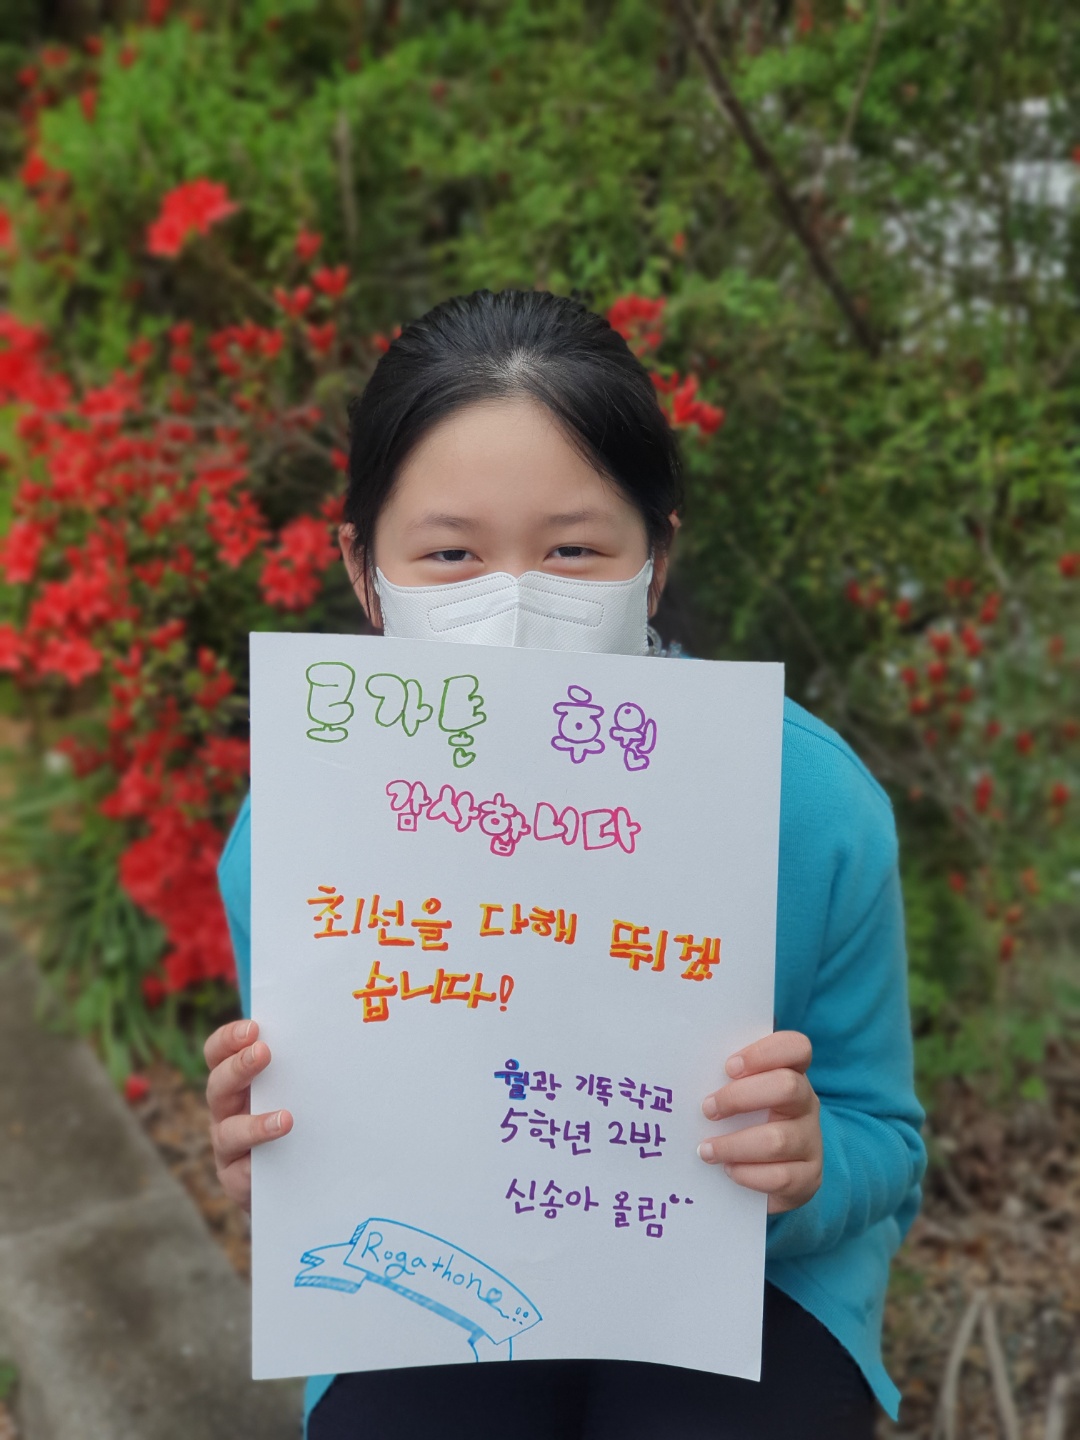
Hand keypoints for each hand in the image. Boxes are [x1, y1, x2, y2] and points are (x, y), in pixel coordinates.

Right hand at [204, 1019, 293, 1214]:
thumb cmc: (298, 1117)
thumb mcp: (295, 1087)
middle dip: (239, 1067)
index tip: (253, 1028)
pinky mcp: (235, 1178)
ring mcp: (227, 1146)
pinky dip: (262, 1162)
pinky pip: (242, 1171)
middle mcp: (226, 1110)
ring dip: (254, 1124)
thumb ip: (300, 1064)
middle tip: (264, 1053)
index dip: (229, 1039)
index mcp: (236, 1081)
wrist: (298, 1173)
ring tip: (286, 1119)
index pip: (219, 1053)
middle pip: (218, 1085)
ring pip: (227, 1132)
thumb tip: (331, 1033)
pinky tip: (283, 1158)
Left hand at [697, 1030, 821, 1214]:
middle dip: (739, 1098)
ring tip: (706, 1150)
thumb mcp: (742, 1095)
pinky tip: (729, 1170)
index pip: (796, 1047)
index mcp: (792, 1073)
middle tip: (707, 1109)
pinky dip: (748, 1174)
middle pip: (787, 1087)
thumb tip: (683, 1072)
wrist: (776, 1172)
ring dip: (734, 1145)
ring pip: (778, 1140)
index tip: (729, 1067)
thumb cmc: (747, 1120)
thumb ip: (726, 1080)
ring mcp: (811, 1140)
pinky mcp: (809, 1176)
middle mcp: (807, 1103)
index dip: (764, 1053)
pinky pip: (780, 1176)